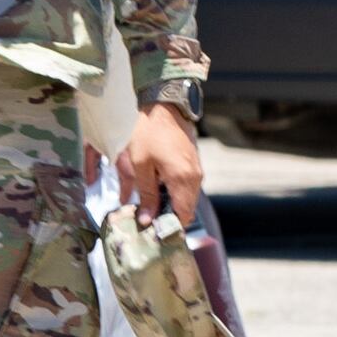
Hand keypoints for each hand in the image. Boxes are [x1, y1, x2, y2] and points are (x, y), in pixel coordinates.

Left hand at [118, 101, 207, 223]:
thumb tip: (147, 220)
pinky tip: (156, 190)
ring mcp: (196, 170)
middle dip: (168, 217)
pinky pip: (186, 186)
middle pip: (186, 209)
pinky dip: (173, 193)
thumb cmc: (148, 133)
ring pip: (186, 198)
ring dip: (170, 204)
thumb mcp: (141, 165)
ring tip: (149, 206)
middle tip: (147, 219)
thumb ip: (146, 194)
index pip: (183, 215)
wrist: (163, 107)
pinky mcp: (193, 164)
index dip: (169, 226)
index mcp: (183, 180)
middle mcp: (195, 177)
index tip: (153, 230)